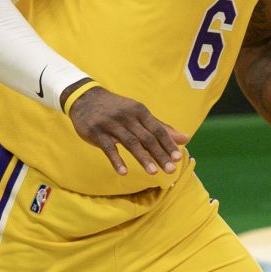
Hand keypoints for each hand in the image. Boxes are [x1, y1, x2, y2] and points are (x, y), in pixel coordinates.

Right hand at [67, 84, 188, 176]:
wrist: (85, 98)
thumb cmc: (117, 109)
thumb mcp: (139, 114)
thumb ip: (161, 127)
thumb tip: (185, 139)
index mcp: (140, 111)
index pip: (157, 129)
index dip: (168, 144)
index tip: (177, 158)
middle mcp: (127, 116)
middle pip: (146, 138)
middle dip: (159, 154)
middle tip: (170, 170)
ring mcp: (111, 124)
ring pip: (130, 143)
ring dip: (143, 158)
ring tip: (153, 172)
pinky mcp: (97, 132)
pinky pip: (108, 148)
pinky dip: (116, 160)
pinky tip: (123, 172)